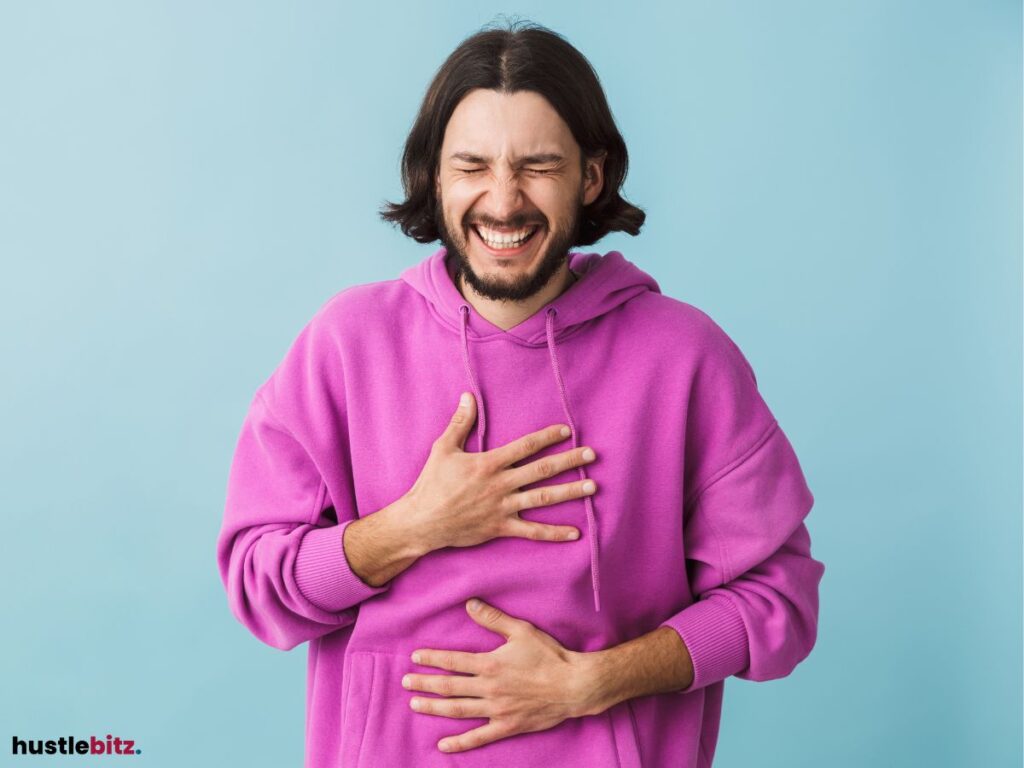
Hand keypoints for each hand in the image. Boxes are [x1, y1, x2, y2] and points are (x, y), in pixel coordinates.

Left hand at [402, 599, 597, 753]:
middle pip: (449, 686)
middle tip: (405, 682)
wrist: (573, 685)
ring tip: (415, 704)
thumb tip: (469, 603)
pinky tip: (442, 745)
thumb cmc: (549, 656)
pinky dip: (460, 742)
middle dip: (425, 683)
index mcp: (490, 664)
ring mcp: (496, 709)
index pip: (453, 661)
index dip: (432, 659)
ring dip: (433, 707)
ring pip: (458, 709)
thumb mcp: (521, 631)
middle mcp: (489, 688)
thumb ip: (493, 619)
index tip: (415, 657)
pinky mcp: (507, 726)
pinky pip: (479, 737)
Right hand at [404, 393, 597, 552]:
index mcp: (489, 463)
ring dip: (570, 492)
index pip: (525, 446)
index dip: (547, 437)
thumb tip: (468, 396)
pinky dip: (554, 533)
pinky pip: (532, 531)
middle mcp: (501, 484)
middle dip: (569, 461)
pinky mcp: (501, 527)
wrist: (422, 521)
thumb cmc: (431, 483)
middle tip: (591, 455)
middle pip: (542, 470)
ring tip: (592, 486)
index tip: (566, 430)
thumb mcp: (443, 448)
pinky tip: (575, 533)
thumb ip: (460, 422)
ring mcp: (503, 507)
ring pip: (543, 498)